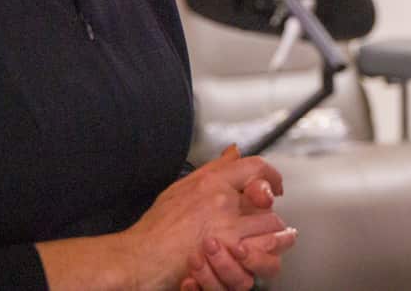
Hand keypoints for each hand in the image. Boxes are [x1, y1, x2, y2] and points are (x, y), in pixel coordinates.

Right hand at [120, 146, 287, 289]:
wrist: (137, 258)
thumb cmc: (154, 229)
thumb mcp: (181, 187)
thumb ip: (213, 169)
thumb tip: (234, 151)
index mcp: (211, 181)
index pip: (255, 166)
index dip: (270, 176)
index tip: (272, 187)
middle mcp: (222, 201)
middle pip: (268, 201)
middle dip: (268, 213)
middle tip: (263, 223)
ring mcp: (227, 228)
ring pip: (272, 227)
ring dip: (270, 236)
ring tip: (263, 242)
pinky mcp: (228, 254)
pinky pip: (263, 253)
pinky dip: (262, 257)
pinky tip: (253, 259)